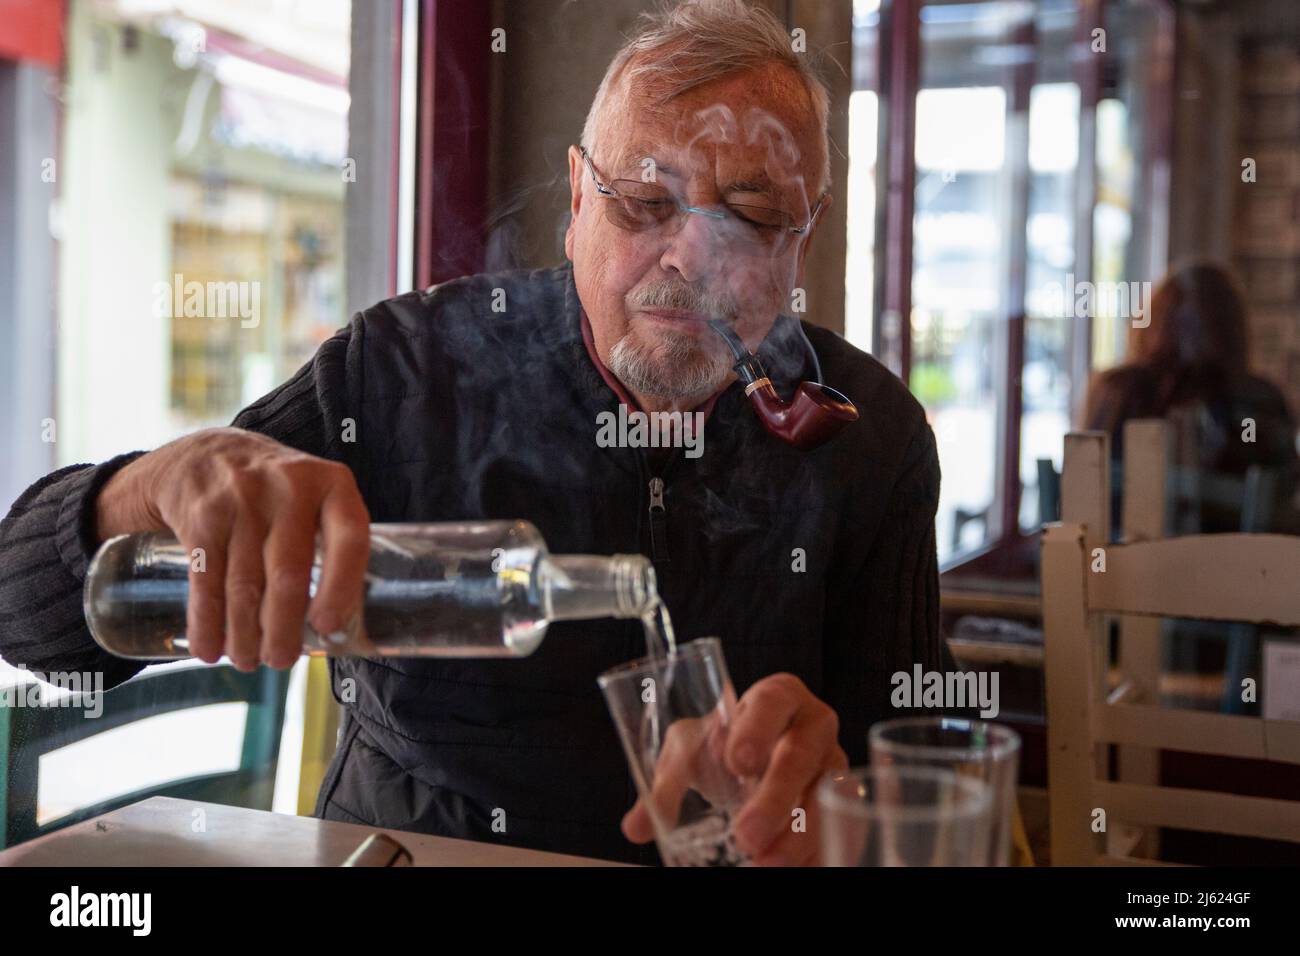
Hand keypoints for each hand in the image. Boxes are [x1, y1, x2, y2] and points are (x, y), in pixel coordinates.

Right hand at [95, 427, 370, 670]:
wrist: (205, 452)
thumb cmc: (277, 493)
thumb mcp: (314, 499)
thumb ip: (331, 546)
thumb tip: (341, 630)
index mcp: (332, 485)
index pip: (350, 537)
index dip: (342, 586)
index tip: (328, 628)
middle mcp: (289, 487)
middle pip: (289, 573)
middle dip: (283, 628)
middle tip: (280, 661)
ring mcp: (241, 498)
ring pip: (244, 583)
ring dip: (244, 634)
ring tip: (247, 661)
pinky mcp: (201, 514)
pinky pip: (205, 579)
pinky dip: (206, 622)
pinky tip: (209, 649)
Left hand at [621, 672, 847, 865]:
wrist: (761, 756)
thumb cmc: (727, 743)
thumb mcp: (692, 749)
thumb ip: (666, 783)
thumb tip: (636, 826)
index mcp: (777, 696)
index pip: (773, 701)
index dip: (758, 729)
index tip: (736, 763)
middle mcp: (813, 725)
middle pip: (802, 756)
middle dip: (775, 798)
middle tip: (744, 834)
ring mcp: (834, 763)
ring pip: (825, 797)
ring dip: (798, 835)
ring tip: (766, 863)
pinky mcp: (844, 800)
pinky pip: (842, 825)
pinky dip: (819, 851)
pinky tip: (798, 869)